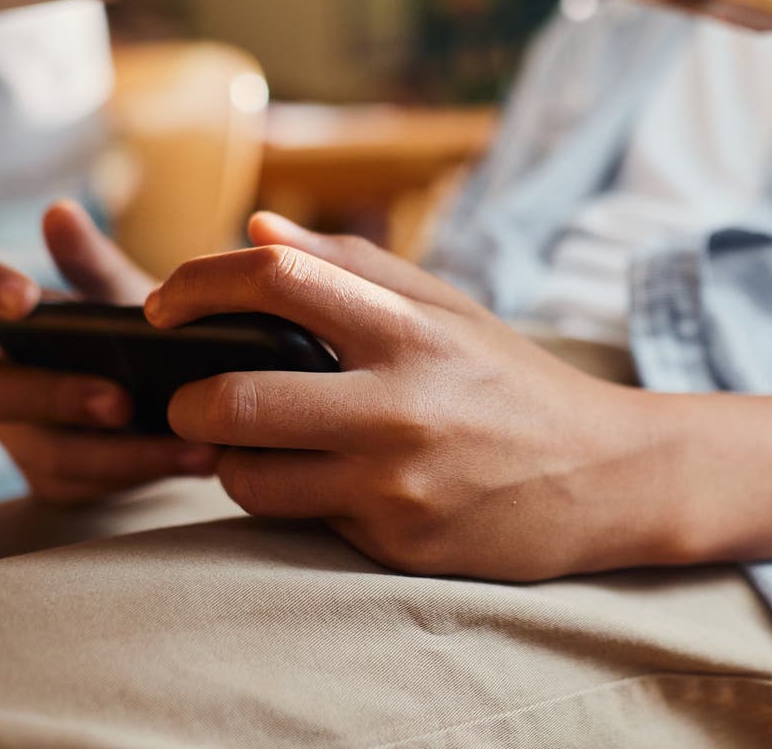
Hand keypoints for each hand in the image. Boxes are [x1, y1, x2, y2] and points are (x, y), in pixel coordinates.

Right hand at [0, 200, 219, 504]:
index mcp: (9, 314)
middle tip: (120, 401)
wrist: (195, 400)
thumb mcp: (129, 298)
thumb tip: (57, 212)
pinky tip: (199, 457)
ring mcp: (20, 436)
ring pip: (42, 451)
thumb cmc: (147, 335)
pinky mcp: (54, 484)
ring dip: (116, 449)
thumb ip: (93, 263)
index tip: (22, 298)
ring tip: (189, 439)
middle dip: (50, 395)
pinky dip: (147, 469)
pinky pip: (85, 485)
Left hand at [149, 212, 678, 580]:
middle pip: (235, 397)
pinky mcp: (398, 544)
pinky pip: (304, 523)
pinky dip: (296, 501)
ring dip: (231, 461)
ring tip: (258, 446)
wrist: (610, 477)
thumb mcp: (448, 310)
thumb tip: (256, 228)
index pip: (276, 280)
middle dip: (188, 399)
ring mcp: (395, 483)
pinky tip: (328, 486)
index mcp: (408, 329)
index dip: (198, 284)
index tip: (162, 303)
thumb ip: (351, 265)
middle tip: (190, 397)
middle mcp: (397, 405)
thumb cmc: (514, 383)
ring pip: (250, 478)